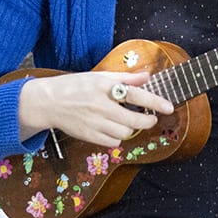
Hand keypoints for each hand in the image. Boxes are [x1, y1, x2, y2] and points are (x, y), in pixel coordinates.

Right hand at [17, 70, 173, 148]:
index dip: (154, 102)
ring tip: (127, 121)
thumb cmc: (76, 86)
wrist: (48, 102)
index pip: (135, 95)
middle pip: (134, 120)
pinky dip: (117, 137)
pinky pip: (113, 141)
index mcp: (105, 88)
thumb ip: (125, 77)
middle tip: (151, 119)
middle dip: (147, 121)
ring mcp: (94, 123)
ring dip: (131, 128)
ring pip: (125, 132)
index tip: (169, 107)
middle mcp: (101, 106)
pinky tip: (113, 128)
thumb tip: (147, 76)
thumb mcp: (100, 76)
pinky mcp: (89, 136)